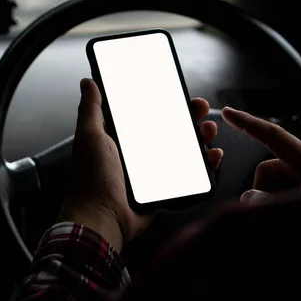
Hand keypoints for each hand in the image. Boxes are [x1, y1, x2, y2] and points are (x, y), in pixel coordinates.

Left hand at [58, 79, 222, 251]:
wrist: (102, 218)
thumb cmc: (92, 178)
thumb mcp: (90, 136)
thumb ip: (91, 108)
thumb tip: (88, 82)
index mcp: (120, 138)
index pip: (146, 113)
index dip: (163, 101)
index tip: (177, 90)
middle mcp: (137, 153)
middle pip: (169, 128)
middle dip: (187, 116)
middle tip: (200, 107)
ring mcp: (152, 171)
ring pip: (182, 149)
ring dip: (200, 137)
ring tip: (209, 129)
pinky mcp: (164, 188)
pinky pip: (188, 174)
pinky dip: (204, 164)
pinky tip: (213, 155)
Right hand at [221, 107, 300, 204]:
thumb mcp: (300, 209)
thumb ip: (267, 202)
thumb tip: (249, 197)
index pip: (271, 134)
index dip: (247, 122)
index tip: (228, 113)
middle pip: (269, 167)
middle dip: (263, 191)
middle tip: (271, 210)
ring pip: (277, 182)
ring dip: (274, 199)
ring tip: (288, 214)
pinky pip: (290, 188)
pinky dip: (285, 201)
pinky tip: (294, 212)